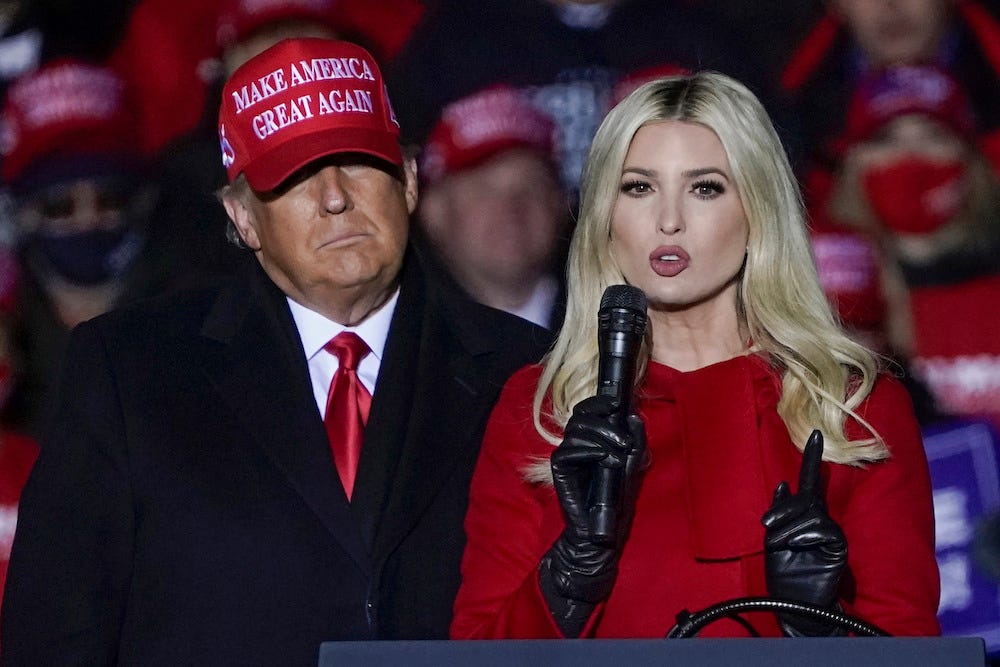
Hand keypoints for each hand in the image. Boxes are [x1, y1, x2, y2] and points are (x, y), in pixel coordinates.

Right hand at [539, 395, 645, 634]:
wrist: (601, 535)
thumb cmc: (617, 503)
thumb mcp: (634, 467)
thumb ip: (635, 442)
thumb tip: (634, 415)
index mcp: (592, 441)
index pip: (588, 411)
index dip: (599, 402)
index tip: (618, 402)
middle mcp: (577, 446)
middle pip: (581, 417)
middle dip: (604, 422)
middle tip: (624, 439)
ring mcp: (567, 458)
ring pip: (575, 432)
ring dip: (600, 437)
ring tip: (618, 454)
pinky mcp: (560, 473)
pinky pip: (566, 452)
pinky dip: (586, 450)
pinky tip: (602, 457)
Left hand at [762, 429, 847, 635]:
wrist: (795, 604)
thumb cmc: (784, 573)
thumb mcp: (773, 538)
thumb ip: (780, 512)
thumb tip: (782, 484)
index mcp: (804, 516)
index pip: (810, 483)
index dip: (812, 459)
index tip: (815, 435)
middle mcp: (820, 520)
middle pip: (804, 498)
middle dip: (782, 509)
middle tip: (767, 525)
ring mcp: (831, 532)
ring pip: (809, 512)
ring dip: (787, 528)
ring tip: (780, 545)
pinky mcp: (838, 544)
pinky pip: (821, 527)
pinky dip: (802, 535)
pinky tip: (797, 548)